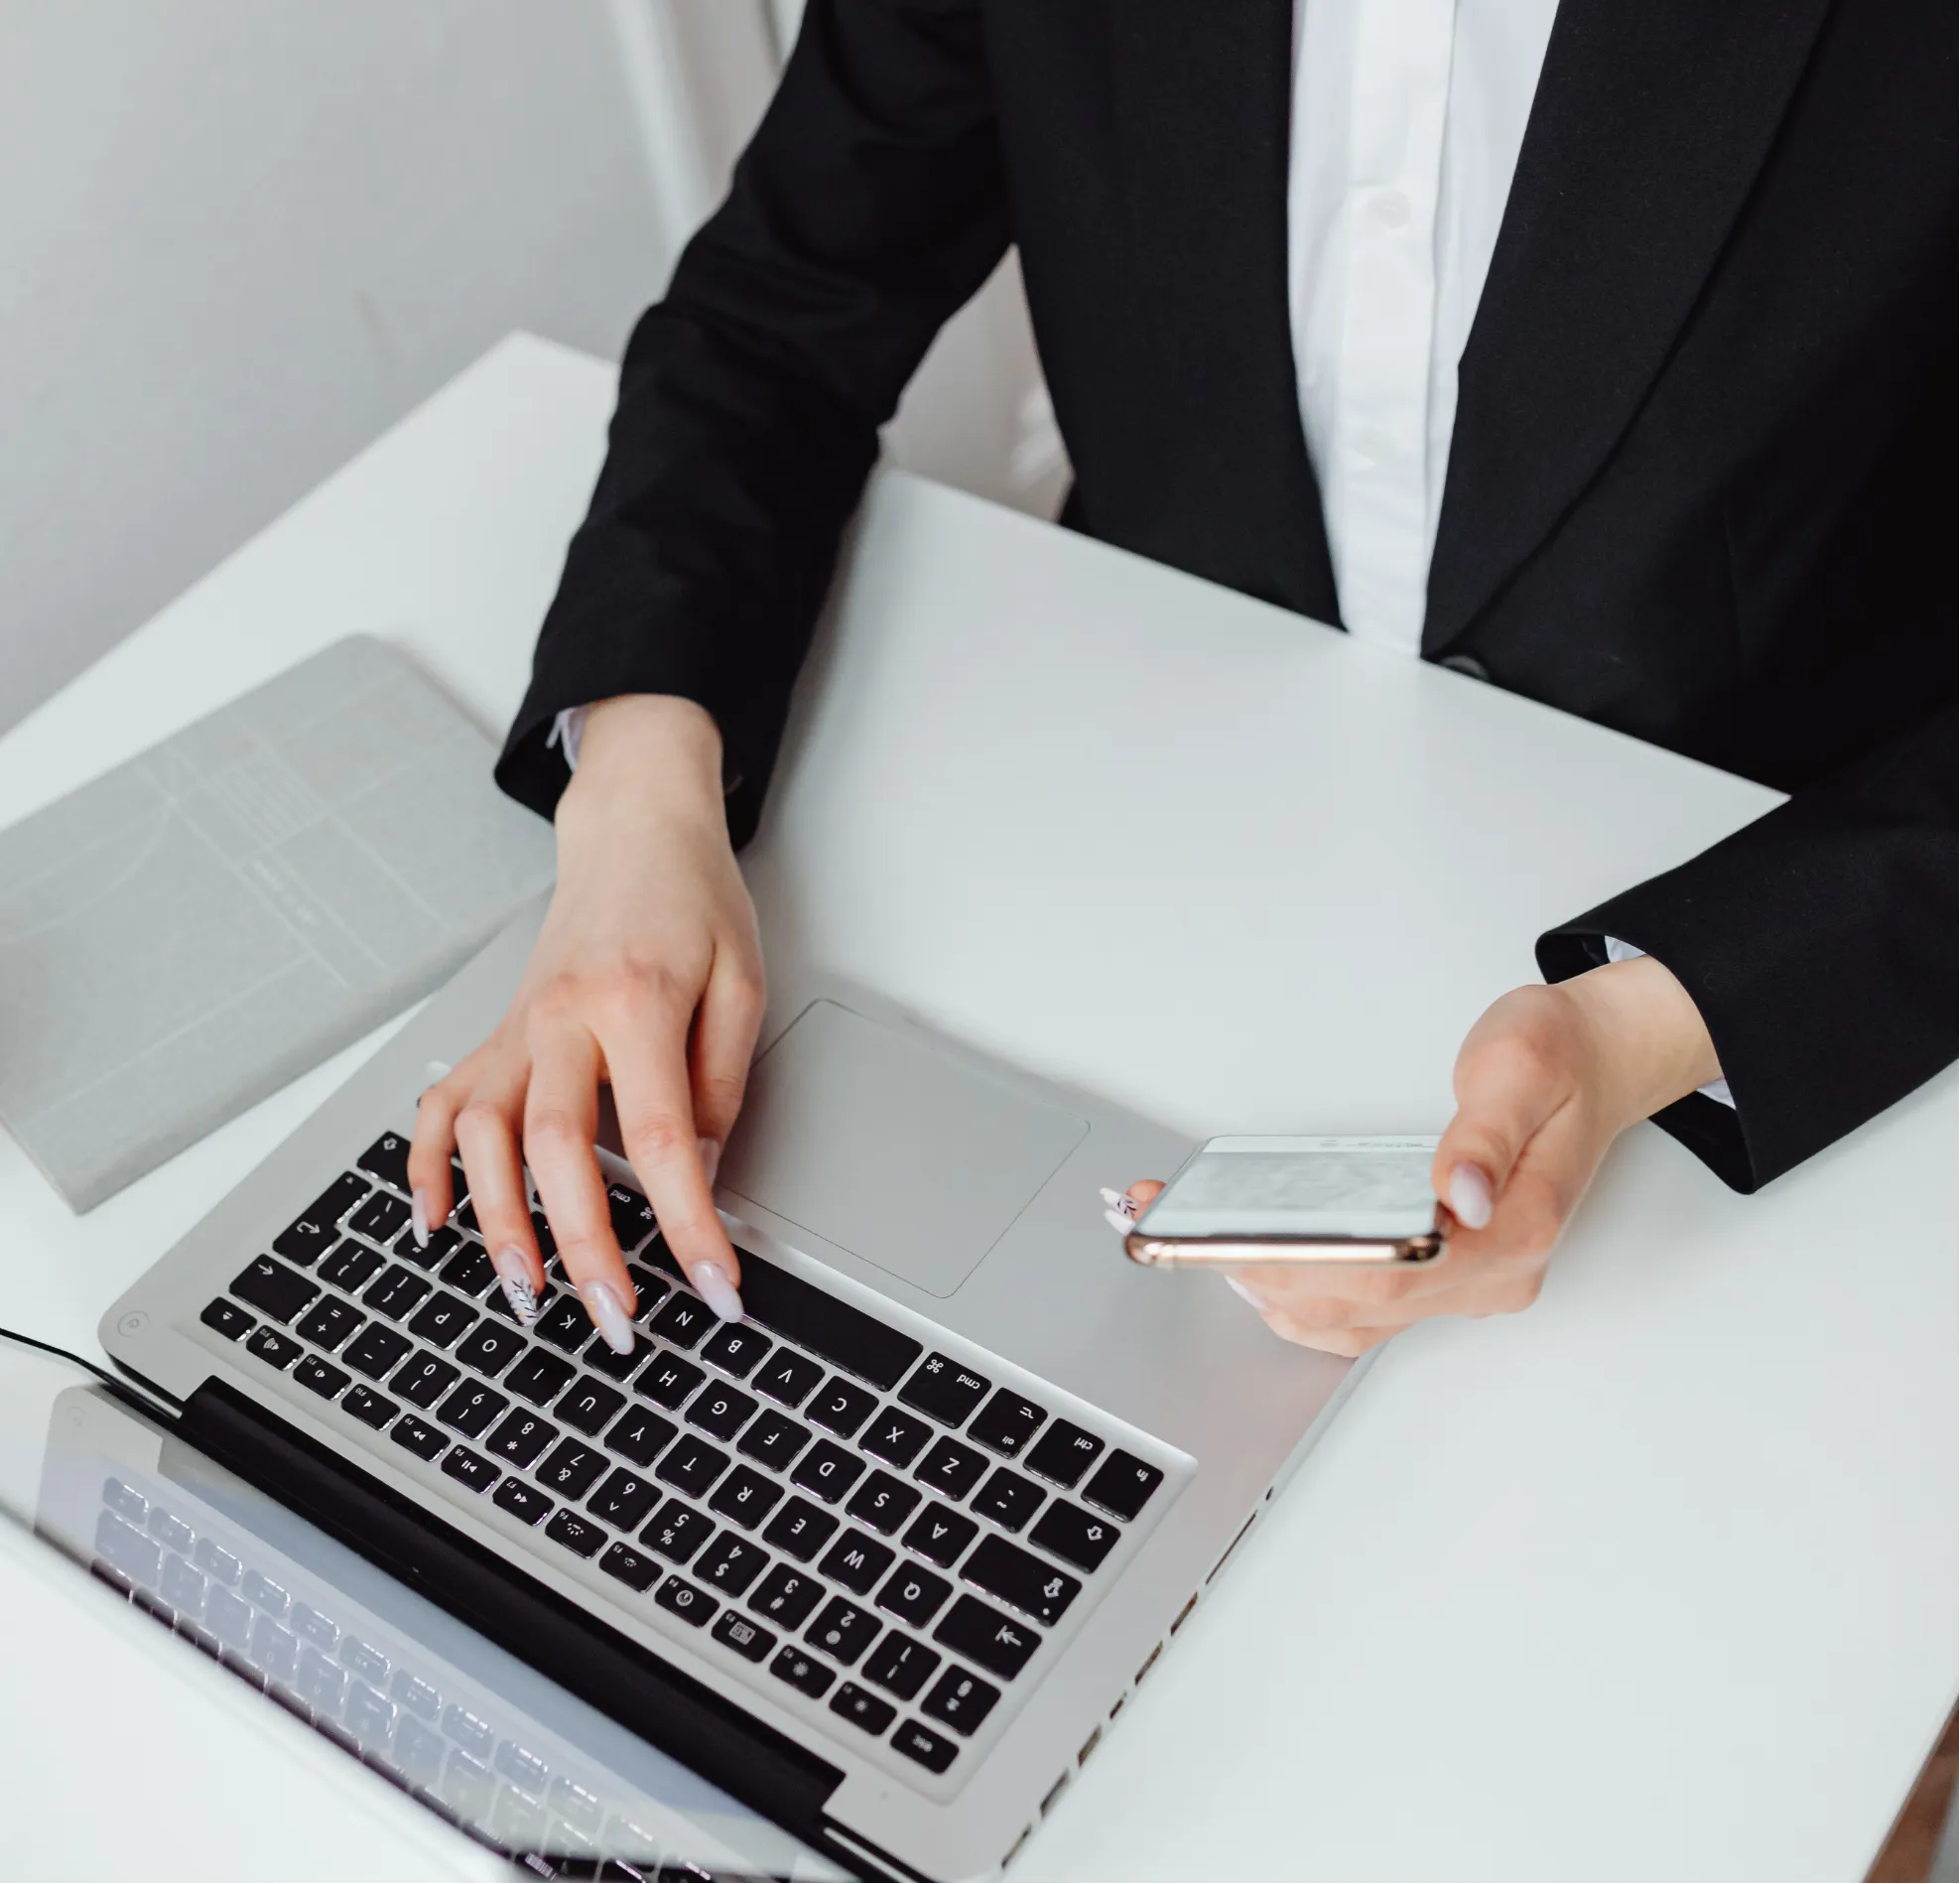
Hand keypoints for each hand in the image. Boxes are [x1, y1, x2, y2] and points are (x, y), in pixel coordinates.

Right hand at [408, 695, 763, 1348]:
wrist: (635, 831)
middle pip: (558, 1150)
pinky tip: (433, 1223)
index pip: (660, 1137)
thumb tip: (700, 1171)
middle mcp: (561, 1018)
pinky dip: (425, 1169)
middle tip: (616, 1320)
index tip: (713, 1286)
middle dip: (586, 1248)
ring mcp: (517, 1027)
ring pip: (483, 1138)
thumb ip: (719, 1080)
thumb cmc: (692, 900)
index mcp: (635, 1001)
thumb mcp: (740, 982)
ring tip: (525, 1296)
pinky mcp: (496, 1034)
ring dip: (497, 1225)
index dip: (687, 1222)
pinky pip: (440, 1105)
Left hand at [1115, 956, 1721, 1355]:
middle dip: (1258, 1271)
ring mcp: (1465, 1280)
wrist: (1595, 1060)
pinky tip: (1243, 1253)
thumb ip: (1486, 1132)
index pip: (1397, 1272)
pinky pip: (1356, 1304)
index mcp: (1516, 1231)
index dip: (1306, 1268)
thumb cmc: (1558, 1058)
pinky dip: (1293, 1286)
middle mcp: (1491, 1274)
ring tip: (1188, 1238)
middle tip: (1176, 1232)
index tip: (1233, 1246)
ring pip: (1348, 1317)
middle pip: (1358, 1305)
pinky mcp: (1441, 1271)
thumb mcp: (1522, 1064)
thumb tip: (1458, 1194)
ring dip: (1264, 1286)